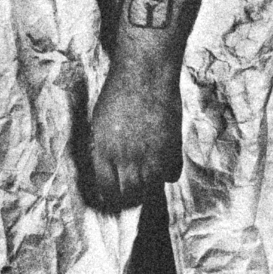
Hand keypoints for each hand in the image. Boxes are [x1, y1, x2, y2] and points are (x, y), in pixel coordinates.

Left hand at [86, 50, 183, 211]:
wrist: (145, 73)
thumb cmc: (118, 92)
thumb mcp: (100, 123)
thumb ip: (104, 148)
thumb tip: (108, 168)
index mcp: (105, 151)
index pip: (107, 189)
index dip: (110, 198)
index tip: (112, 200)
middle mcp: (128, 157)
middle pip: (130, 193)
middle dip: (129, 198)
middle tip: (131, 195)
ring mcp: (151, 154)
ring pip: (151, 187)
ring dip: (148, 187)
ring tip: (146, 183)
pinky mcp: (172, 147)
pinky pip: (171, 174)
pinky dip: (167, 174)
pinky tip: (162, 167)